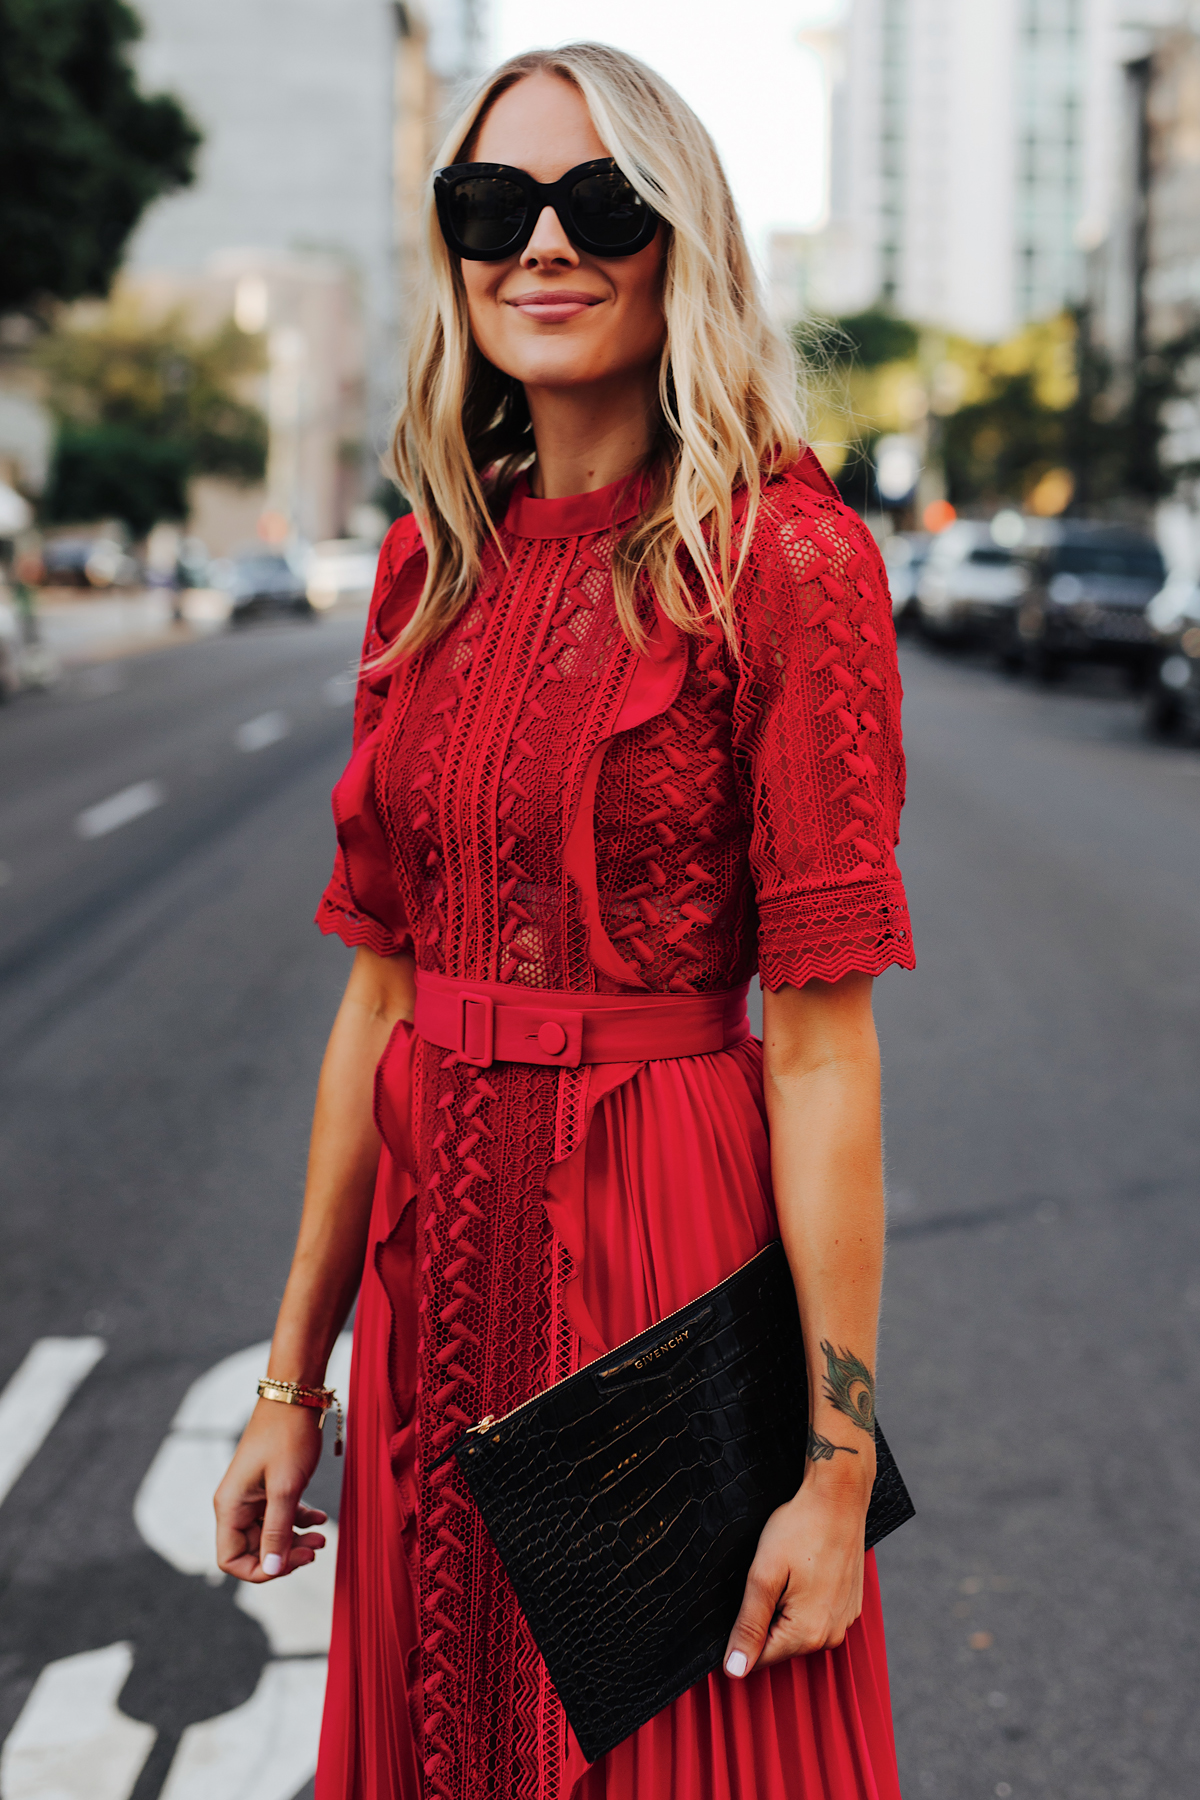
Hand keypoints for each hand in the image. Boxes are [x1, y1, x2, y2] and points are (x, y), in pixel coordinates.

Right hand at [214, 1399, 328, 1581]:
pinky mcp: (269, 1486)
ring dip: (296, 1540)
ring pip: (270, 1534)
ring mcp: (253, 1495)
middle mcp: (236, 1504)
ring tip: (323, 1536)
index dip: (259, 1570)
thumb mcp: (285, 1488)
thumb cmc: (288, 1436)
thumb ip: (277, 1531)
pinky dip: (300, 1520)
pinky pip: (281, 1516)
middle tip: (315, 1549)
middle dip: (284, 1555)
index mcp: (230, 1506)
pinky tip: (321, 1517)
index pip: (230, 1559)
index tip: (290, 1562)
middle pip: (253, 1550)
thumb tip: (271, 1569)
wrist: (296, 1395)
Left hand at [722, 1463, 871, 1675]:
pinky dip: (805, 1600)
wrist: (838, 1497)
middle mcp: (831, 1636)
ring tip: (789, 1571)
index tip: (746, 1598)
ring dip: (785, 1608)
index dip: (741, 1634)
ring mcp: (844, 1621)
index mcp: (808, 1634)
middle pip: (780, 1645)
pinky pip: (817, 1616)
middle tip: (769, 1576)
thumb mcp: (763, 1575)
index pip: (759, 1659)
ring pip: (798, 1631)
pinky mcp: (849, 1606)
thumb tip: (734, 1670)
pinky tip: (805, 1572)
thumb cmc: (800, 1529)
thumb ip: (748, 1626)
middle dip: (766, 1617)